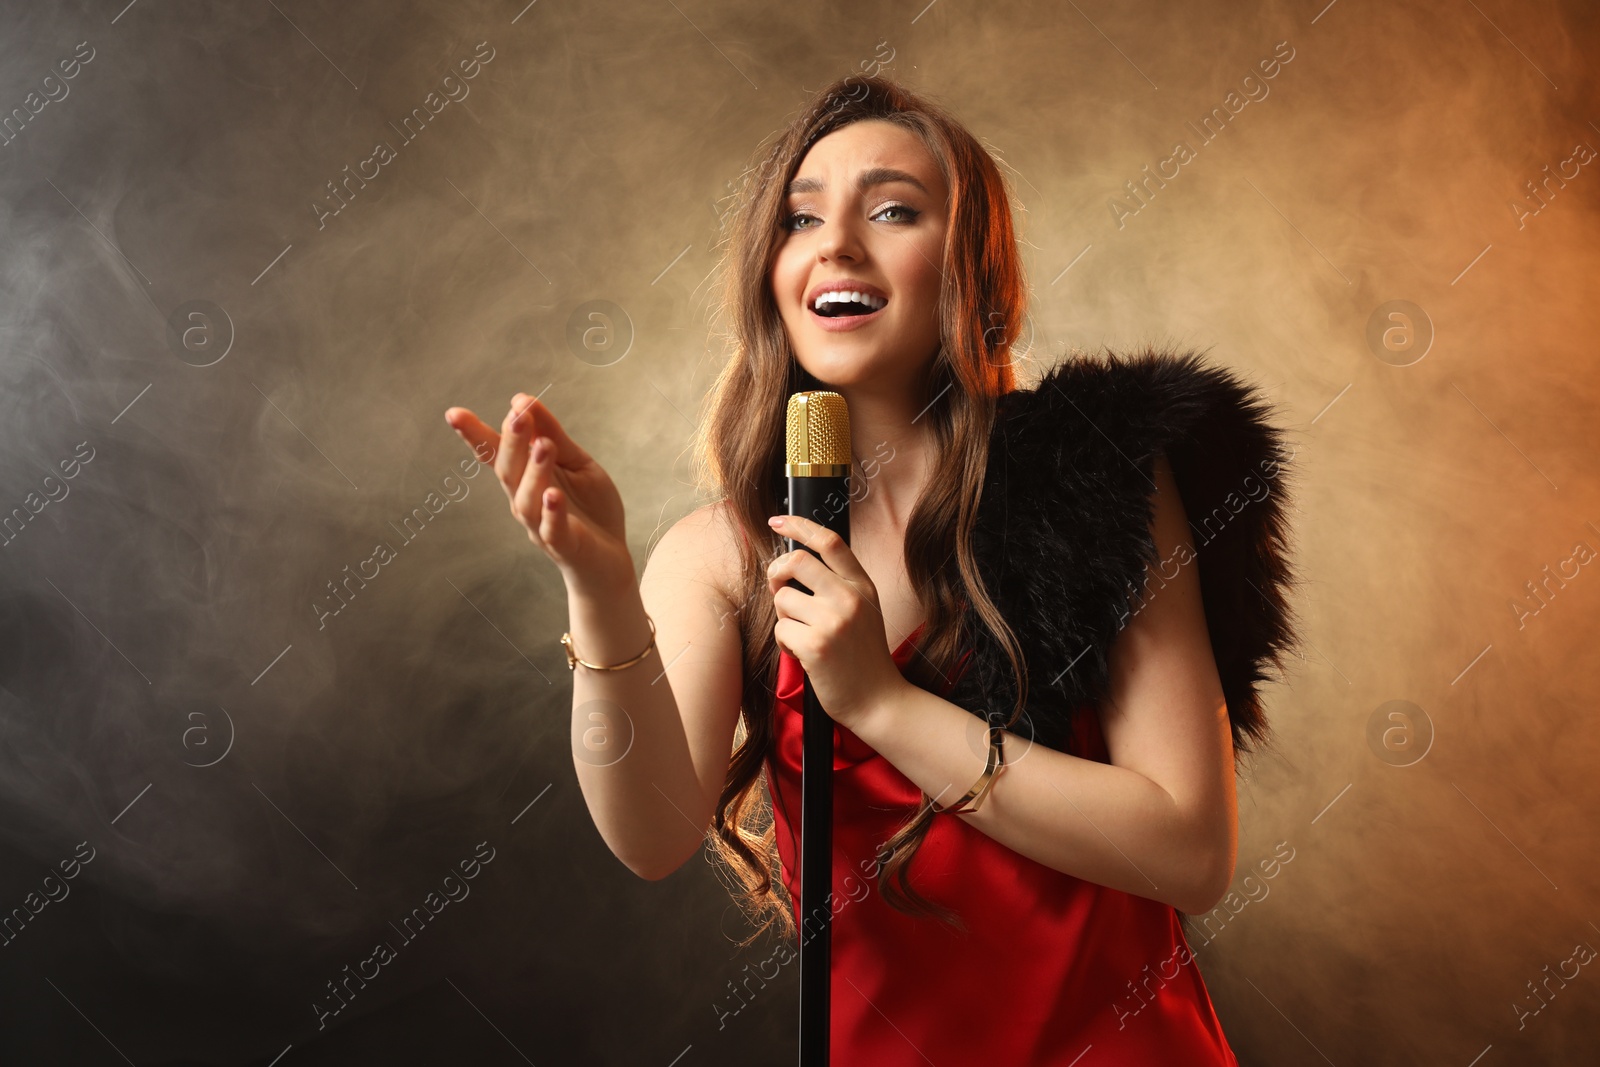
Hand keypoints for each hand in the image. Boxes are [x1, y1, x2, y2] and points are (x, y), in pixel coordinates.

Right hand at [444, 394, 630, 588]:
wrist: (608, 559)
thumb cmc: (589, 507)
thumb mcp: (576, 462)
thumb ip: (553, 434)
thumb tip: (524, 400)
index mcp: (525, 477)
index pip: (496, 453)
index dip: (475, 435)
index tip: (453, 414)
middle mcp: (524, 500)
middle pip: (509, 471)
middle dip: (511, 443)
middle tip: (518, 416)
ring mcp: (540, 525)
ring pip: (527, 498)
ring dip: (533, 471)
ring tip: (543, 446)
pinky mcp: (563, 544)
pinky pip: (552, 529)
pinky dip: (551, 512)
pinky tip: (552, 496)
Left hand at [765, 514, 907, 730]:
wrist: (878, 700)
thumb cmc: (863, 657)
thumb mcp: (864, 611)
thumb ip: (839, 585)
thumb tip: (794, 564)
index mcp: (863, 586)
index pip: (830, 541)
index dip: (799, 525)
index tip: (778, 520)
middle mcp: (850, 598)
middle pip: (797, 561)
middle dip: (776, 572)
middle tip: (777, 588)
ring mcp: (834, 621)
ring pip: (783, 599)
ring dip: (784, 619)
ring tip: (803, 636)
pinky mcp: (816, 645)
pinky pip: (781, 630)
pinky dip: (785, 644)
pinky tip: (804, 655)